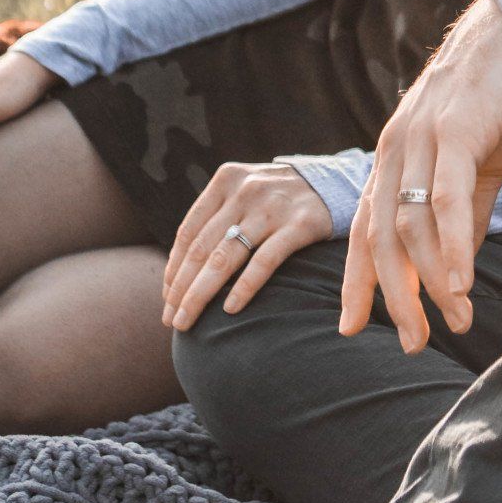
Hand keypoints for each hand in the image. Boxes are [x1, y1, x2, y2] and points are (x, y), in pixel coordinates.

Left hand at [163, 162, 334, 331]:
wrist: (334, 183)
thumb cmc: (276, 199)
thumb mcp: (244, 193)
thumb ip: (216, 219)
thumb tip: (179, 271)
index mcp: (225, 181)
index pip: (189, 232)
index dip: (174, 270)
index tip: (167, 300)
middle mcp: (246, 190)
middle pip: (202, 249)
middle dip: (182, 289)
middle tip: (172, 320)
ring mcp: (273, 207)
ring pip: (226, 257)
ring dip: (201, 294)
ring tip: (187, 321)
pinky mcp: (301, 224)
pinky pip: (265, 261)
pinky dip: (245, 287)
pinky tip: (230, 309)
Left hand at [342, 0, 501, 352]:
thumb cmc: (500, 95)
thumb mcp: (474, 162)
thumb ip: (462, 211)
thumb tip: (455, 267)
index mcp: (393, 158)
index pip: (364, 230)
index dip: (357, 281)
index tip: (353, 328)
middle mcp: (394, 151)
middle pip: (380, 238)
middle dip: (393, 297)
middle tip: (412, 344)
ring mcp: (419, 140)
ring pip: (411, 225)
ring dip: (430, 281)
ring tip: (454, 322)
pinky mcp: (453, 132)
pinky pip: (445, 199)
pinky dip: (450, 245)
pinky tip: (460, 283)